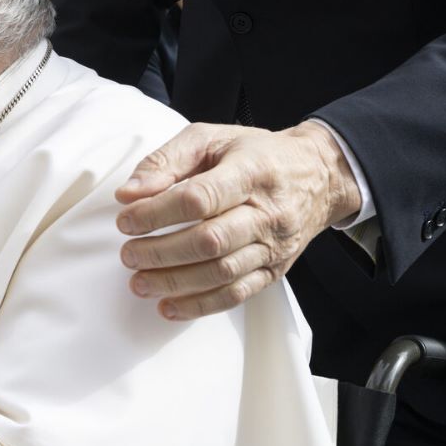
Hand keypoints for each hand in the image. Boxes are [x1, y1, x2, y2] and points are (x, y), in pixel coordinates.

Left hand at [116, 121, 360, 319]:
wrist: (320, 175)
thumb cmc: (257, 154)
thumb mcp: (210, 138)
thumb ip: (165, 161)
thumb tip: (128, 192)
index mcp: (251, 172)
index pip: (199, 199)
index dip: (156, 213)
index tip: (126, 221)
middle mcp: (267, 212)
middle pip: (210, 241)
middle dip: (161, 252)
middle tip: (128, 255)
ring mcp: (274, 245)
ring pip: (222, 273)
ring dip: (174, 282)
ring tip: (139, 282)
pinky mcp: (275, 269)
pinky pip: (238, 294)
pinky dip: (200, 305)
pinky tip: (169, 306)